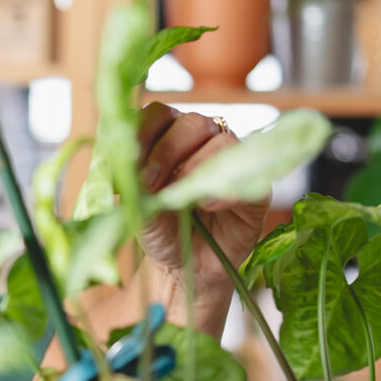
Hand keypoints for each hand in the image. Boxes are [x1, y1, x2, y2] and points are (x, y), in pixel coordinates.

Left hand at [133, 102, 268, 300]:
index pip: (157, 114)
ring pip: (222, 139)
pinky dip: (225, 187)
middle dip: (167, 151)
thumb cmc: (162, 230)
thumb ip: (133, 187)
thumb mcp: (139, 210)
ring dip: (197, 165)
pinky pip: (249, 170)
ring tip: (181, 196)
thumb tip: (126, 167)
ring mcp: (230, 159)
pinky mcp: (254, 183)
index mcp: (167, 137)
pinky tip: (207, 204)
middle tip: (151, 184)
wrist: (188, 266)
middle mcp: (201, 141)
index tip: (131, 163)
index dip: (143, 132)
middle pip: (191, 122)